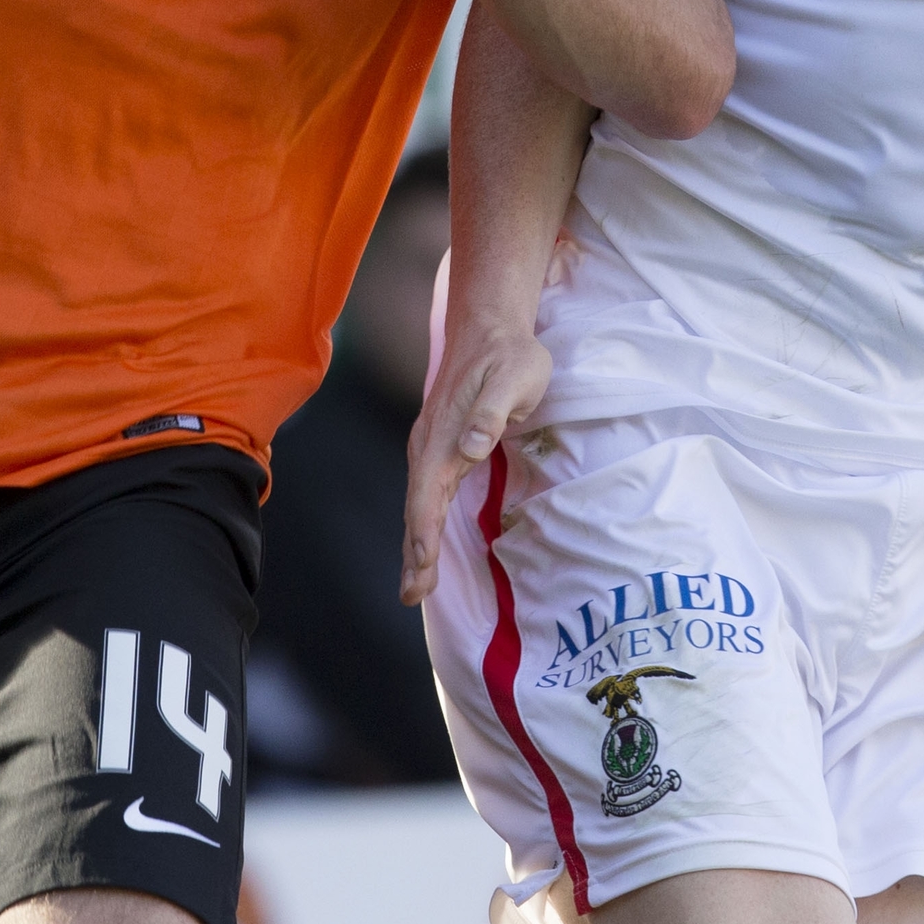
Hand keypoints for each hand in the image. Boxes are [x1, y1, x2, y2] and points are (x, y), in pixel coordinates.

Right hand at [400, 314, 552, 606]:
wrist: (489, 327)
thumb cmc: (509, 353)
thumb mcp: (513, 376)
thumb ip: (492, 411)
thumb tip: (471, 447)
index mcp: (443, 434)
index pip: (428, 493)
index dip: (423, 534)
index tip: (421, 568)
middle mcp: (429, 444)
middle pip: (416, 507)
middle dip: (413, 553)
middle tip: (410, 596)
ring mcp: (432, 446)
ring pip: (418, 503)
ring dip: (415, 545)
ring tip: (414, 586)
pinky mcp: (441, 446)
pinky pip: (428, 493)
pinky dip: (423, 524)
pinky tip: (425, 546)